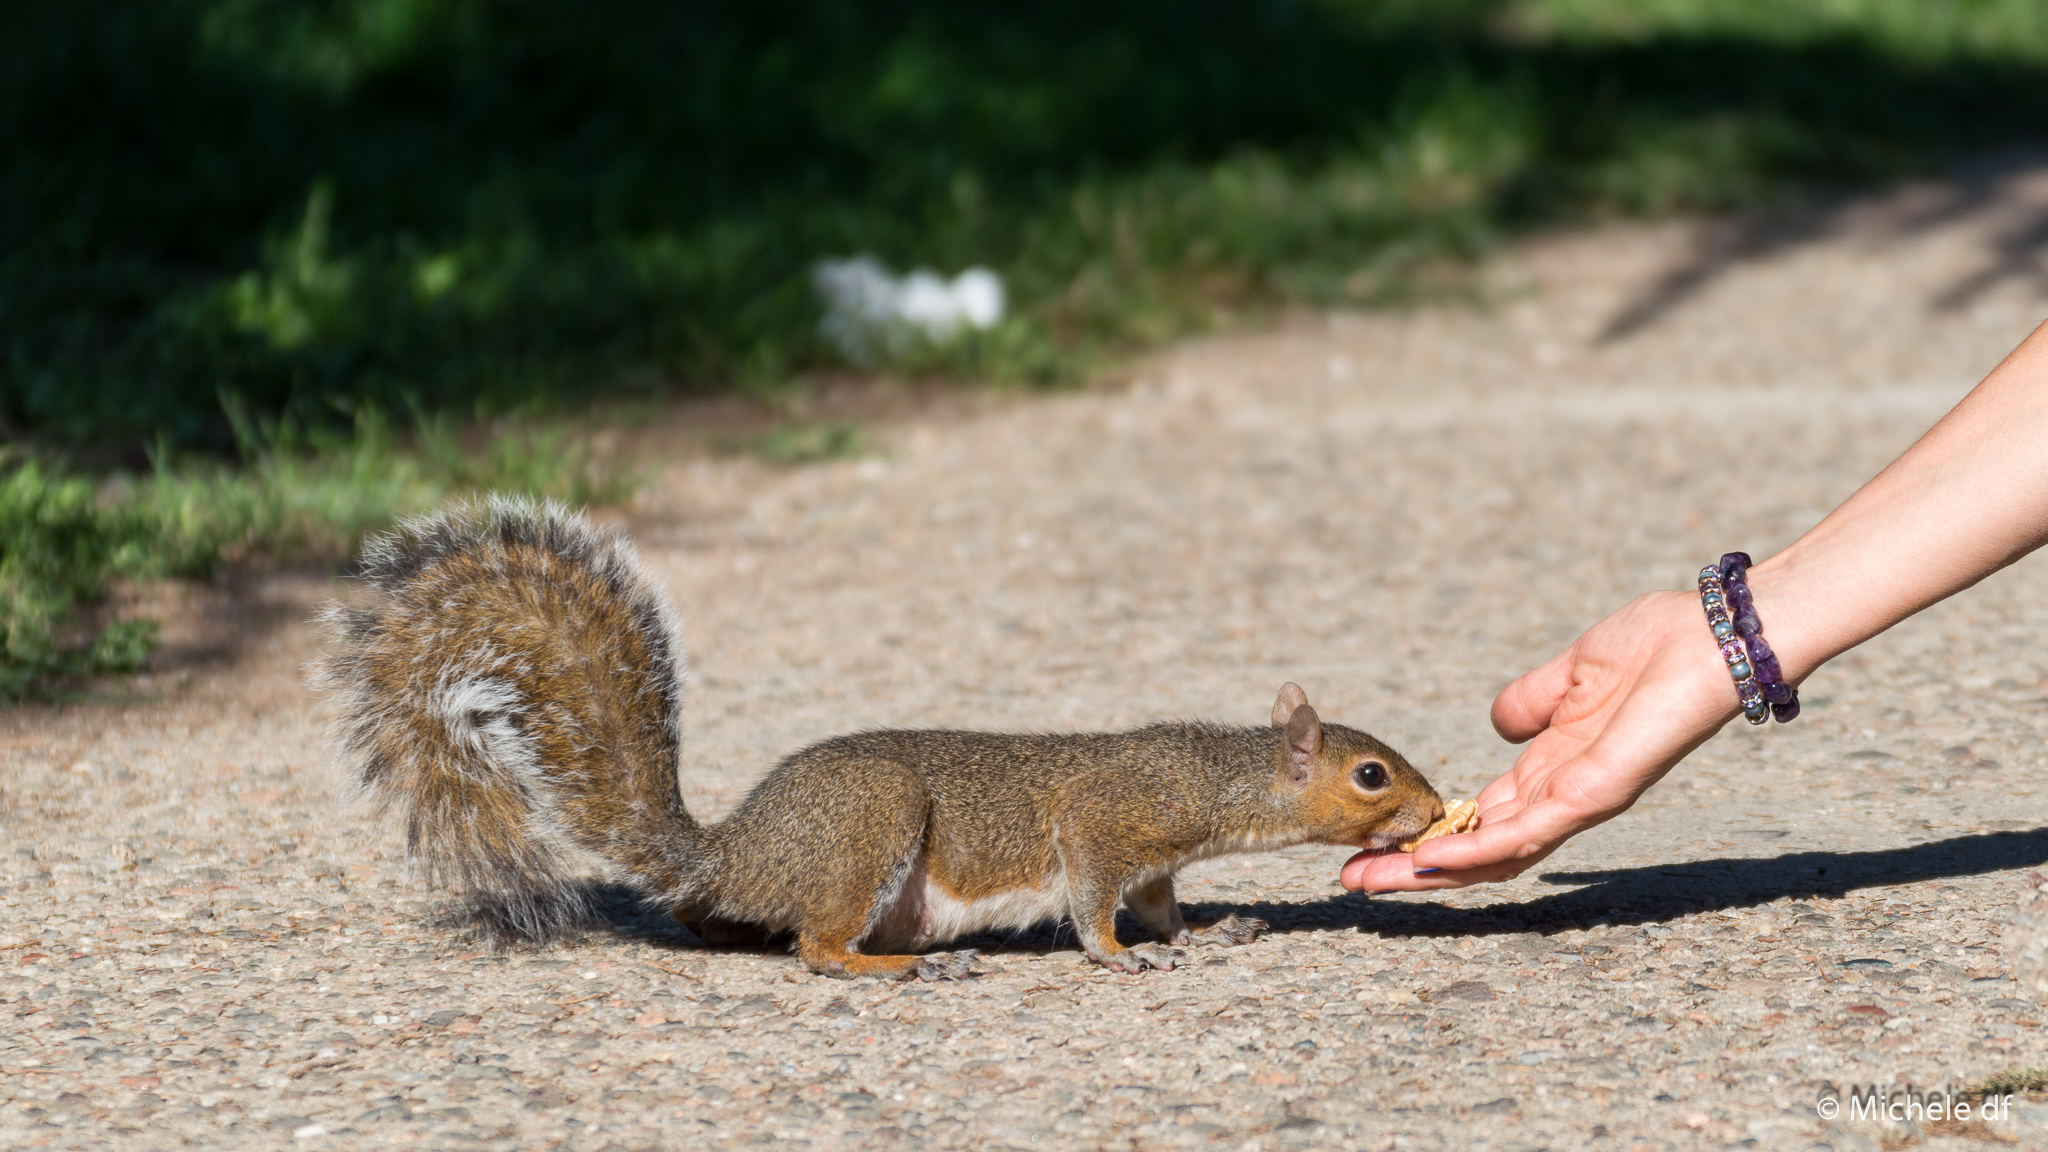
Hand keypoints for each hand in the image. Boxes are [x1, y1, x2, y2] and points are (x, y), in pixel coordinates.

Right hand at [1341, 588, 1739, 892]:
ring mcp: (1581, 801)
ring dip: (1432, 874)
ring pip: (1495, 856)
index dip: (1428, 834)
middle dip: (1415, 871)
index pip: (1480, 818)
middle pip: (1478, 851)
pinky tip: (1432, 859)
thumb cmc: (1660, 643)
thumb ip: (1533, 700)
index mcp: (1556, 768)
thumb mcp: (1574, 672)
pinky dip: (1477, 851)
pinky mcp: (1597, 793)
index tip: (1372, 844)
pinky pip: (1529, 834)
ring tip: (1373, 882)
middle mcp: (1565, 796)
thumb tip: (1498, 724)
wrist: (1716, 634)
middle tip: (1353, 882)